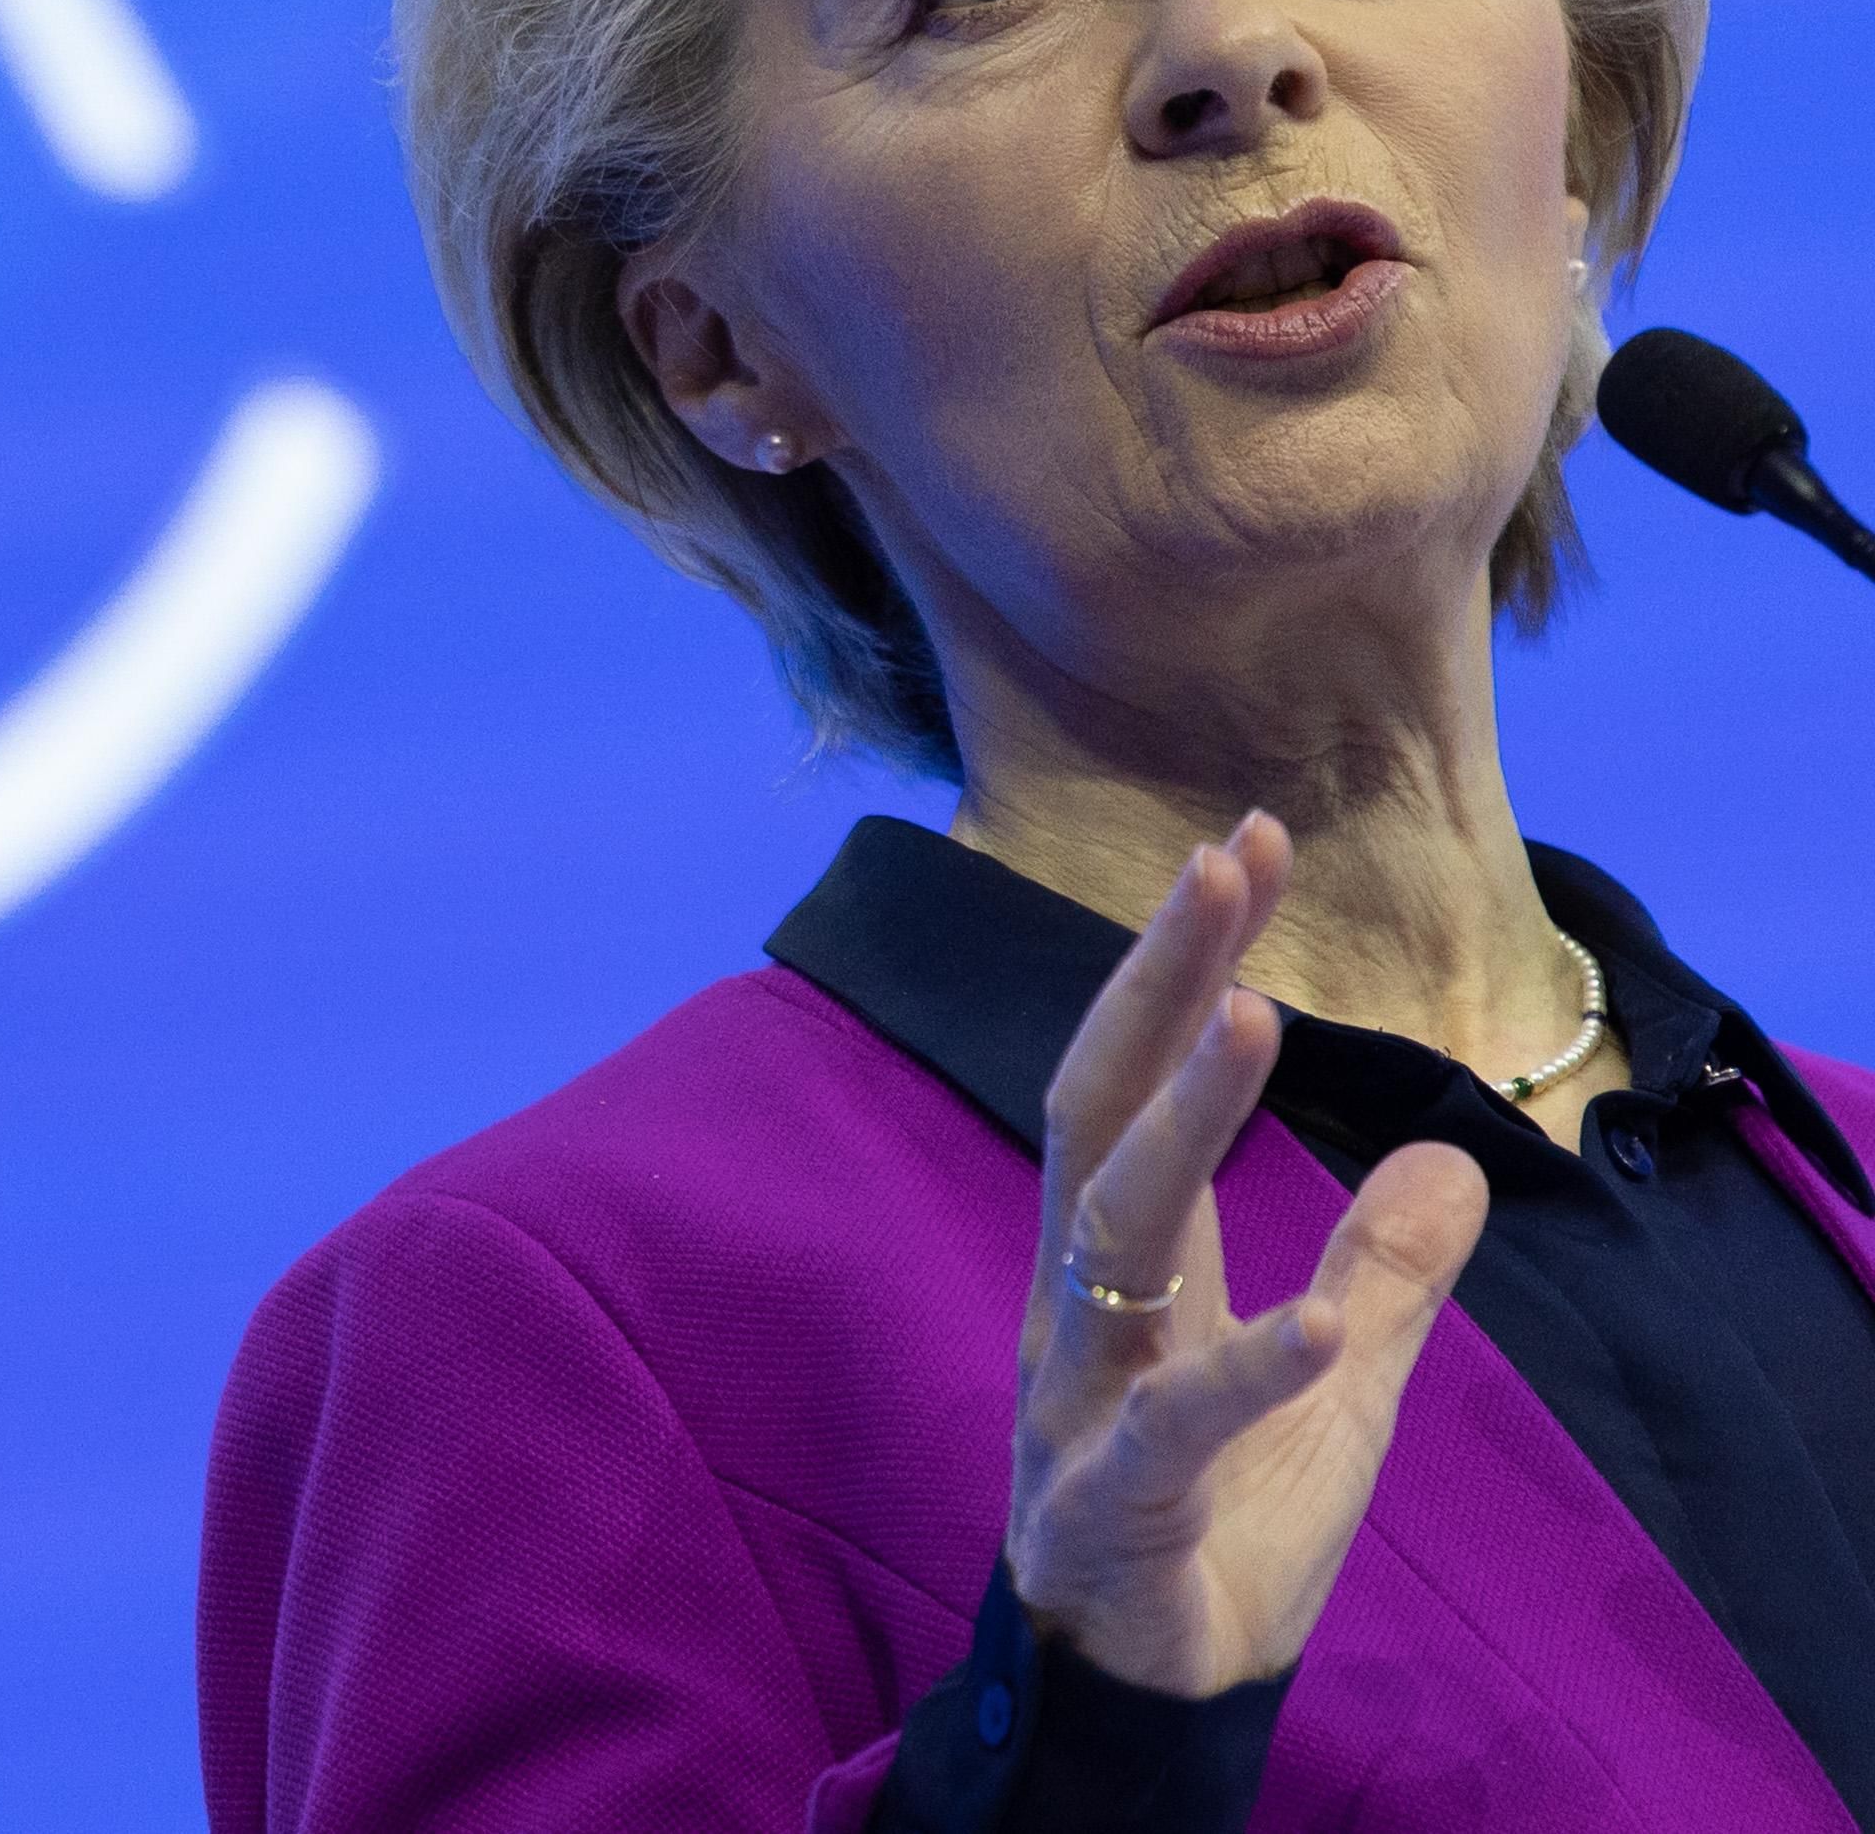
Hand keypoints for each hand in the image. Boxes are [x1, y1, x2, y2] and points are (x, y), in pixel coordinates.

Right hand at [1003, 811, 1490, 1694]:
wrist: (1151, 1691)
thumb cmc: (1221, 1530)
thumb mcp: (1335, 1389)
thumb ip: (1382, 1275)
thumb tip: (1455, 1155)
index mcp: (1128, 1265)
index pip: (1139, 1078)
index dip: (1182, 962)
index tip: (1241, 845)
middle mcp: (1082, 1300)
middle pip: (1098, 1106)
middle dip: (1156, 980)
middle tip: (1223, 859)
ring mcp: (1081, 1392)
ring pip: (1112, 1232)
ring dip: (1182, 1121)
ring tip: (1254, 1015)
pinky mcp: (1110, 1495)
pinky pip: (1173, 1422)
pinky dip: (1243, 1370)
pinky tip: (1314, 1327)